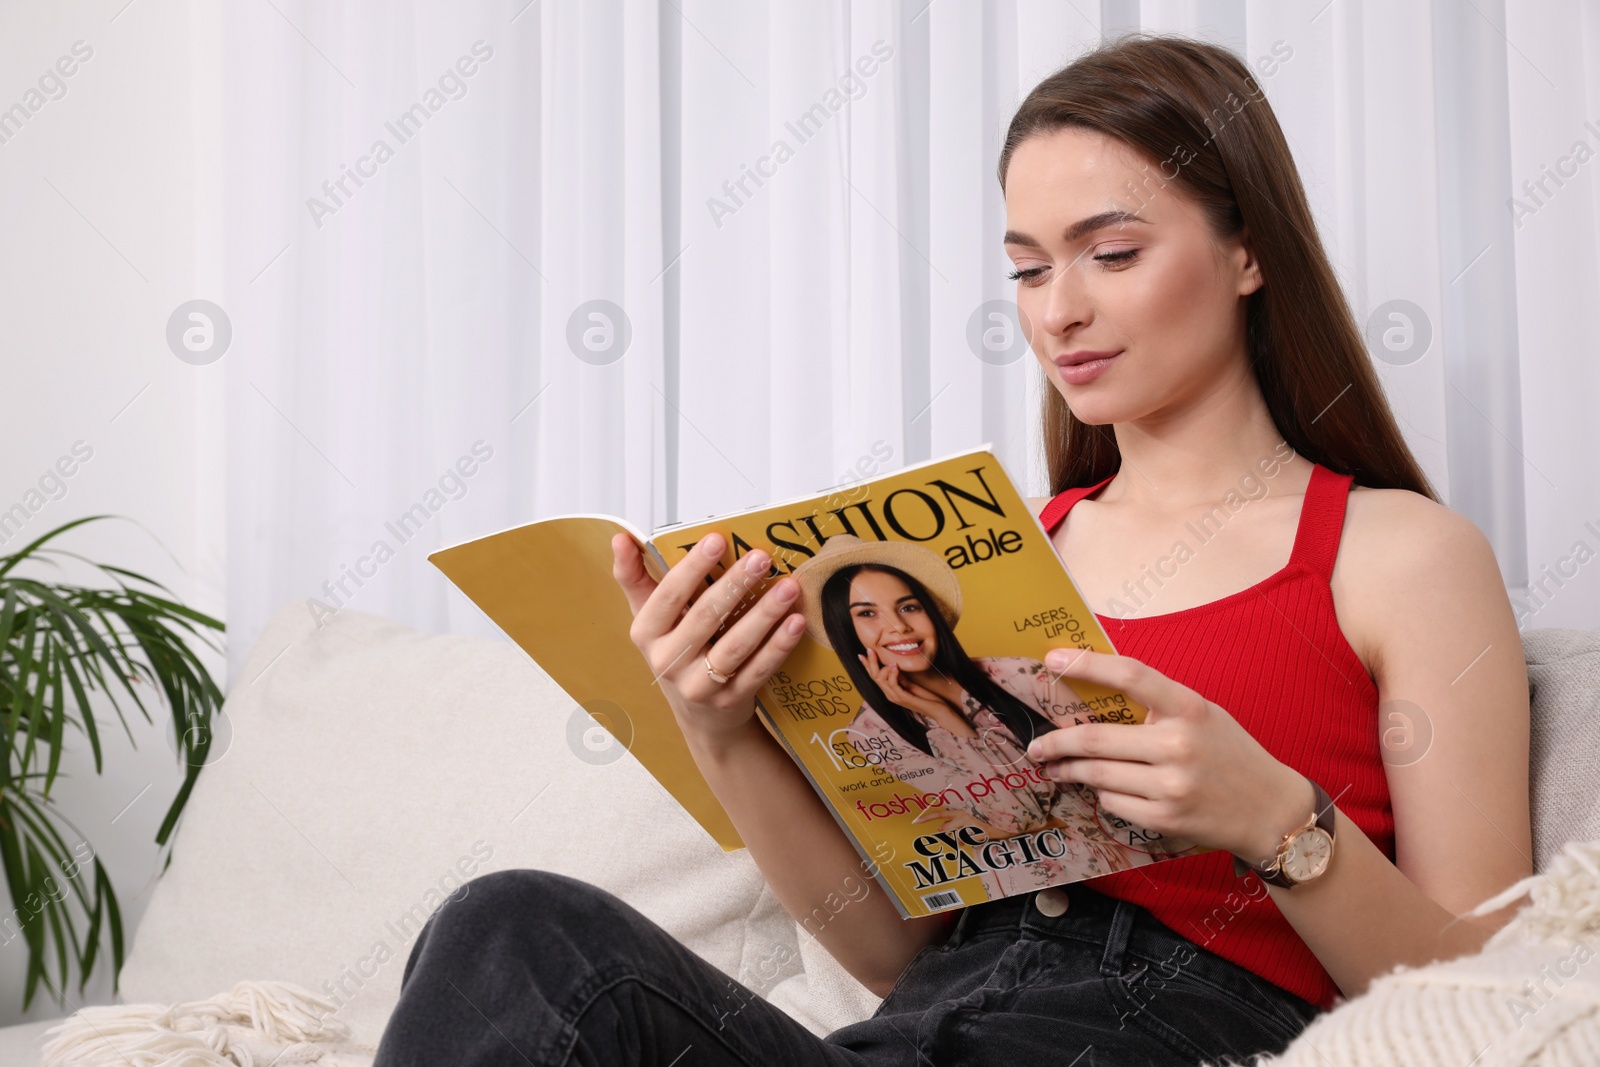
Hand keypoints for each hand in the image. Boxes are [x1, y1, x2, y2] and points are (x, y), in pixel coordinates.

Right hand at [611, 531, 805, 748]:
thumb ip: (636, 577)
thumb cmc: (676, 652)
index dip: (692, 567)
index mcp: (646, 634)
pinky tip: (795, 622)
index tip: (716, 539)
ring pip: (735, 645)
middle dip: (735, 583)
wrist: (699, 716)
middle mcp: (668, 661)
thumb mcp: (650, 617)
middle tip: (761, 557)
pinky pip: (758, 669)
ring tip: (788, 587)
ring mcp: (700, 685)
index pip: (668, 596)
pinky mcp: (731, 700)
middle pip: (705, 616)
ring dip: (764, 613)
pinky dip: (779, 645)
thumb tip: (620, 538)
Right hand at [858, 648, 971, 734]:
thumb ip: (900, 677)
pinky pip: (893, 685)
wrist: (937, 710)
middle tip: (870, 650)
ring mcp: (895, 697)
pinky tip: (895, 667)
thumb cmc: (925, 697)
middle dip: (871, 663)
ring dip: (883, 668)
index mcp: (890, 691)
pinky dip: (892, 675)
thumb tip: (893, 665)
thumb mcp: (910, 684)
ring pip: (881, 681)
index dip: (868, 666)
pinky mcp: (903, 698)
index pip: (875, 677)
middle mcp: (890, 695)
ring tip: (890, 661)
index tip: (862, 654)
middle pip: (874, 677)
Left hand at [911, 805, 1004, 838]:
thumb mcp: (967, 820)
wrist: (1001, 824)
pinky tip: (976, 838)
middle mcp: (963, 816)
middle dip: (947, 834)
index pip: (940, 814)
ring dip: (960, 840)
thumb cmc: (982, 823)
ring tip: (970, 835)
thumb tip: (939, 829)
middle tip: (954, 832)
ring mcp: (969, 825)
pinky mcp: (976, 833)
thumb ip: (952, 823)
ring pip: (955, 838)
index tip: (916, 821)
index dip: (927, 817)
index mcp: (960, 811)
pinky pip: (965, 842)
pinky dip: (968, 843)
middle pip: (945, 829)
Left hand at [1027, 648, 1313, 861]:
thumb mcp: (1204, 714)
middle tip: (1036, 744)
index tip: (1051, 660)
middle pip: (1095, 739)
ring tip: (1054, 767)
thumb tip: (1093, 691)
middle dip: (1056, 742)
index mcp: (1189, 708)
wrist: (1271, 810)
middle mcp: (1179, 745)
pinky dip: (1102, 795)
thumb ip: (1158, 704)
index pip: (1130, 675)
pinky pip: (1112, 803)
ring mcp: (1171, 785)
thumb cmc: (1230, 754)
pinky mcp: (1165, 819)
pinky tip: (1105, 791)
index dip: (1087, 664)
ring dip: (1068, 771)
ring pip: (1097, 775)